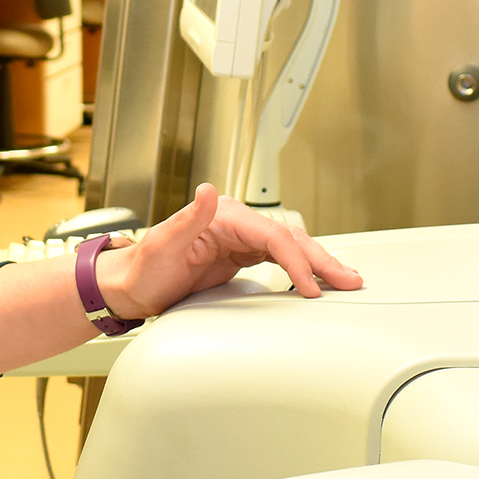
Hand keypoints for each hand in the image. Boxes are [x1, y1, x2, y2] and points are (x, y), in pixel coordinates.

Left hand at [99, 184, 362, 319]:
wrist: (130, 287)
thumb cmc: (143, 269)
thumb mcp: (162, 244)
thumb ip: (188, 218)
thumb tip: (208, 191)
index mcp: (223, 216)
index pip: (272, 236)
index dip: (295, 260)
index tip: (309, 285)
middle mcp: (234, 223)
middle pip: (288, 238)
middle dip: (320, 260)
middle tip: (348, 280)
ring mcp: (239, 239)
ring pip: (289, 247)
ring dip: (318, 263)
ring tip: (345, 279)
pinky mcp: (239, 255)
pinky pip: (279, 258)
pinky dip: (301, 268)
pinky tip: (316, 279)